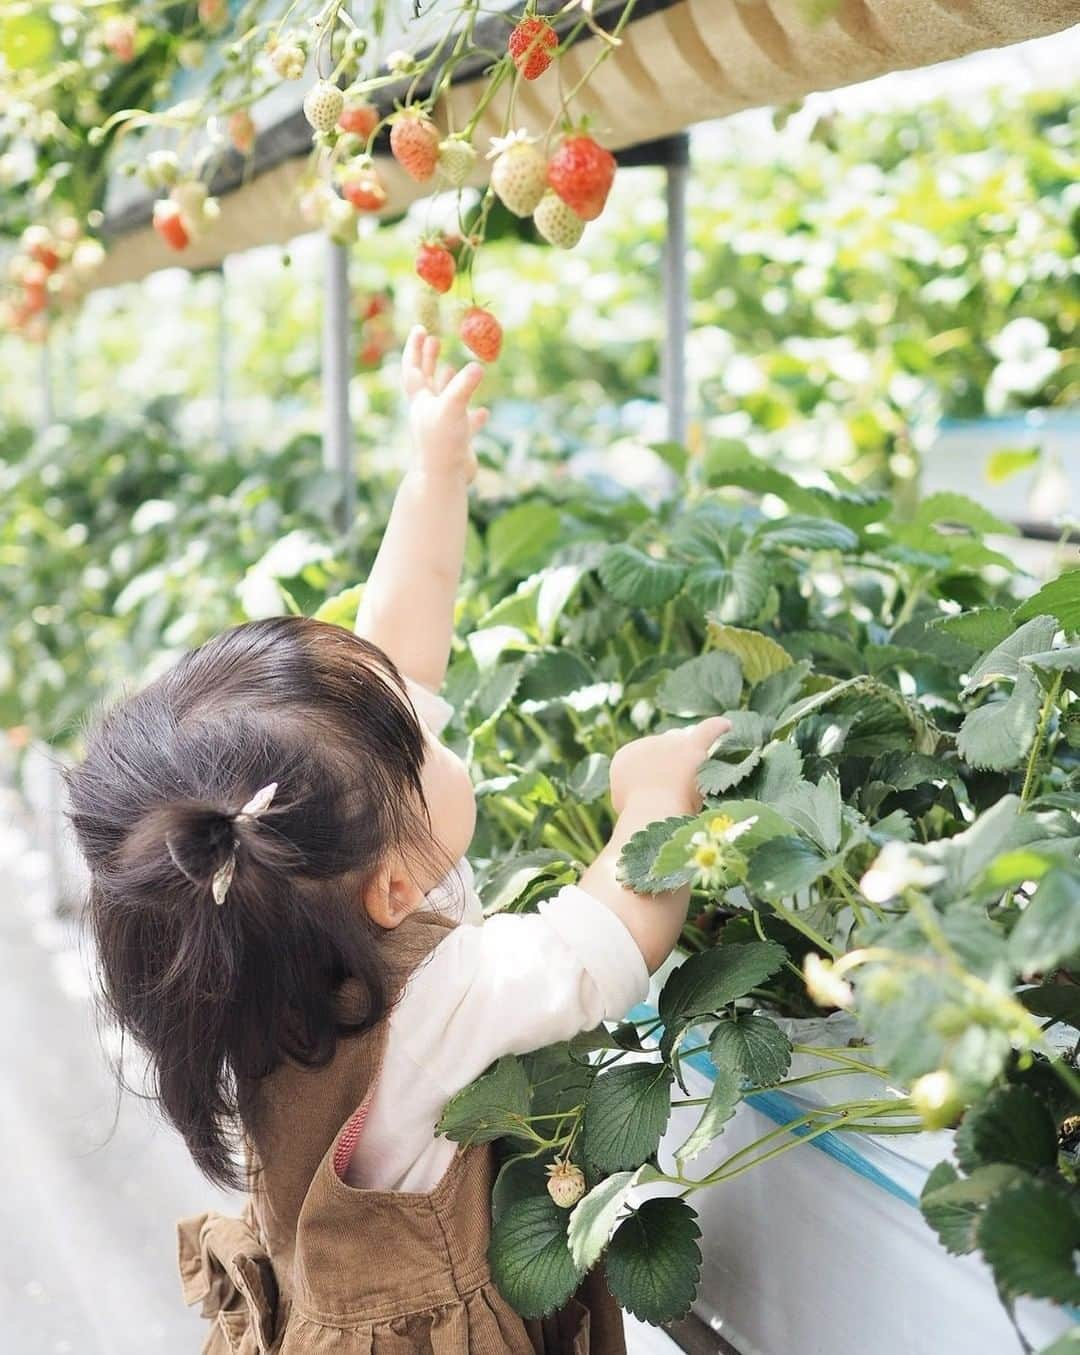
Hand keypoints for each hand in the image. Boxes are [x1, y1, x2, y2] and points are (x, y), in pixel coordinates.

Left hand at [402, 326, 488, 482]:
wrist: (443, 479)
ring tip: (454, 368)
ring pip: (444, 399)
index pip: (413, 368)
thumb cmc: (442, 442)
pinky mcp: (456, 441)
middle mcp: (429, 411)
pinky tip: (483, 412)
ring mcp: (442, 426)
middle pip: (426, 379)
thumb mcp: (452, 409)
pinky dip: (473, 416)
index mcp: (420, 400)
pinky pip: (465, 424)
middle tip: (435, 339)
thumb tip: (477, 366)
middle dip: (429, 359)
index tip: (420, 328)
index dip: (415, 348)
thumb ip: (463, 387)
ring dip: (449, 383)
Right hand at [610, 718, 731, 817]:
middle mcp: (647, 743)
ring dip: (690, 757)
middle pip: (665, 747)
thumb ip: (636, 792)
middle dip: (672, 764)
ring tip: (694, 775)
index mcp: (626, 756)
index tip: (661, 793)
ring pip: (684, 742)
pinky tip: (727, 726)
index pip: (645, 758)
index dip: (656, 775)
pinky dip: (717, 727)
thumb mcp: (626, 805)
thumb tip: (650, 791)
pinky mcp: (691, 747)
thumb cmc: (638, 816)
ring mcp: (669, 742)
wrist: (651, 812)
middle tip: (679, 787)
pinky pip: (707, 730)